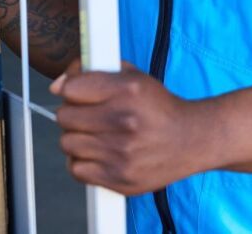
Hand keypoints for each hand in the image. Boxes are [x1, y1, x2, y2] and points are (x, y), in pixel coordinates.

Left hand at [51, 60, 199, 194]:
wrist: (193, 140)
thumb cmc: (159, 108)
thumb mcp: (133, 77)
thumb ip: (94, 72)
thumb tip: (57, 86)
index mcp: (128, 90)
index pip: (70, 89)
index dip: (70, 90)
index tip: (76, 94)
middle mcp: (125, 121)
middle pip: (64, 117)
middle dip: (72, 114)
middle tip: (88, 116)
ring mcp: (122, 153)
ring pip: (67, 143)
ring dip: (76, 139)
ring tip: (95, 136)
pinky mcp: (120, 178)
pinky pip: (76, 169)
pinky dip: (82, 162)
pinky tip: (98, 154)